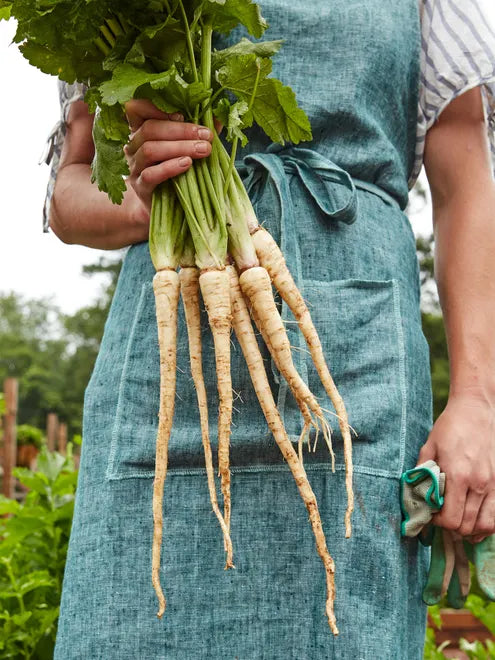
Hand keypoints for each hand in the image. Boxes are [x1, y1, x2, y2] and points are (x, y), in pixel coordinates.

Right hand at [124, 99, 213, 213]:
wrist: (169, 207)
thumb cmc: (179, 173)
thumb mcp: (188, 148)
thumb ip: (199, 132)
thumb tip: (218, 117)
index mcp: (141, 130)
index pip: (135, 108)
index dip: (153, 106)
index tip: (181, 112)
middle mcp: (133, 146)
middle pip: (150, 129)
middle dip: (181, 130)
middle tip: (206, 135)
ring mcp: (134, 167)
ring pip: (149, 150)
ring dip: (179, 147)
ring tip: (202, 150)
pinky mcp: (140, 187)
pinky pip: (151, 174)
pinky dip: (170, 167)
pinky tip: (187, 164)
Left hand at [417, 392, 494, 542]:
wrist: (476, 410)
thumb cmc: (450, 427)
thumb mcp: (429, 447)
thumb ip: (422, 473)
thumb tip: (416, 497)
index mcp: (457, 475)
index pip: (450, 519)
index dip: (438, 523)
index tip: (431, 514)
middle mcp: (479, 484)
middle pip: (467, 526)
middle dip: (451, 527)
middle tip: (443, 517)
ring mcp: (494, 484)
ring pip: (486, 526)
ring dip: (471, 529)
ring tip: (459, 521)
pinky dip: (487, 524)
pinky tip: (476, 519)